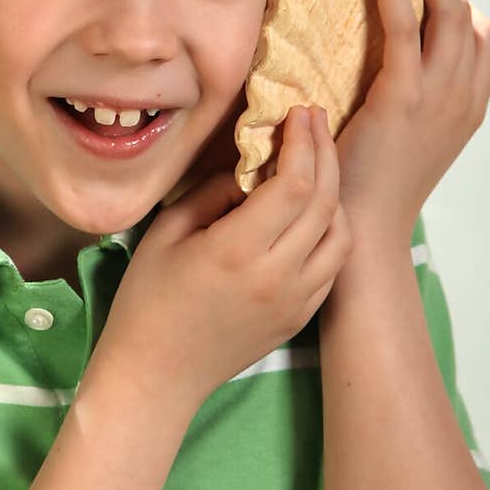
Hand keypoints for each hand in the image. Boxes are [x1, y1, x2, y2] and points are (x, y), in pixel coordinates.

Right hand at [95, 105, 351, 409]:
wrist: (157, 376)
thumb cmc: (148, 301)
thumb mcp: (166, 232)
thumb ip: (213, 192)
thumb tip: (250, 169)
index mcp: (237, 251)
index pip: (294, 183)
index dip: (303, 141)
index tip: (299, 112)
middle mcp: (277, 276)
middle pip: (325, 201)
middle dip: (325, 153)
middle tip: (315, 122)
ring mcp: (295, 301)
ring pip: (341, 234)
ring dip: (335, 192)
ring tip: (316, 166)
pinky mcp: (300, 318)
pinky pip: (333, 264)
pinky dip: (331, 230)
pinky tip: (313, 212)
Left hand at [333, 0, 489, 245]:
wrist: (366, 231)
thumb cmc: (373, 187)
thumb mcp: (407, 138)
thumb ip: (411, 100)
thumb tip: (386, 62)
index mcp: (469, 106)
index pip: (483, 35)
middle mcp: (464, 96)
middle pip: (469, 14)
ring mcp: (440, 96)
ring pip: (449, 10)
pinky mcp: (403, 96)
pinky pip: (405, 26)